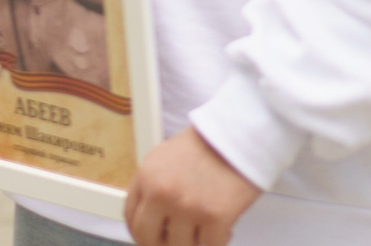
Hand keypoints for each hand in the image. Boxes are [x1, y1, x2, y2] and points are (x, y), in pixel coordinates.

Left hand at [124, 129, 259, 245]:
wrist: (239, 136)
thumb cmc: (205, 146)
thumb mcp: (164, 159)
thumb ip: (152, 187)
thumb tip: (149, 218)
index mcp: (147, 177)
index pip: (131, 218)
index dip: (140, 234)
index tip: (150, 239)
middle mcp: (162, 193)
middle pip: (148, 239)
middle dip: (160, 245)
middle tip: (174, 243)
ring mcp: (188, 207)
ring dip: (193, 242)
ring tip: (203, 229)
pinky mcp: (215, 218)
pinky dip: (217, 242)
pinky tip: (223, 230)